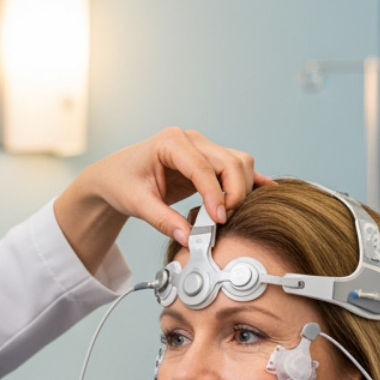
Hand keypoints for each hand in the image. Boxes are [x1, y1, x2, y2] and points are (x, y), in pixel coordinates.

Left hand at [54, 127, 269, 273]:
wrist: (116, 175)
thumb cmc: (122, 183)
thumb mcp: (137, 204)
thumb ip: (163, 221)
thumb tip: (190, 239)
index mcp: (171, 142)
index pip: (203, 167)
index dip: (215, 195)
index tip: (219, 220)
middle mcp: (192, 140)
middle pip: (231, 162)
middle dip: (235, 192)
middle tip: (224, 221)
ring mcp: (203, 148)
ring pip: (239, 163)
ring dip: (241, 189)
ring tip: (226, 215)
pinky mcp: (209, 161)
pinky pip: (237, 168)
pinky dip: (250, 181)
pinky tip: (264, 194)